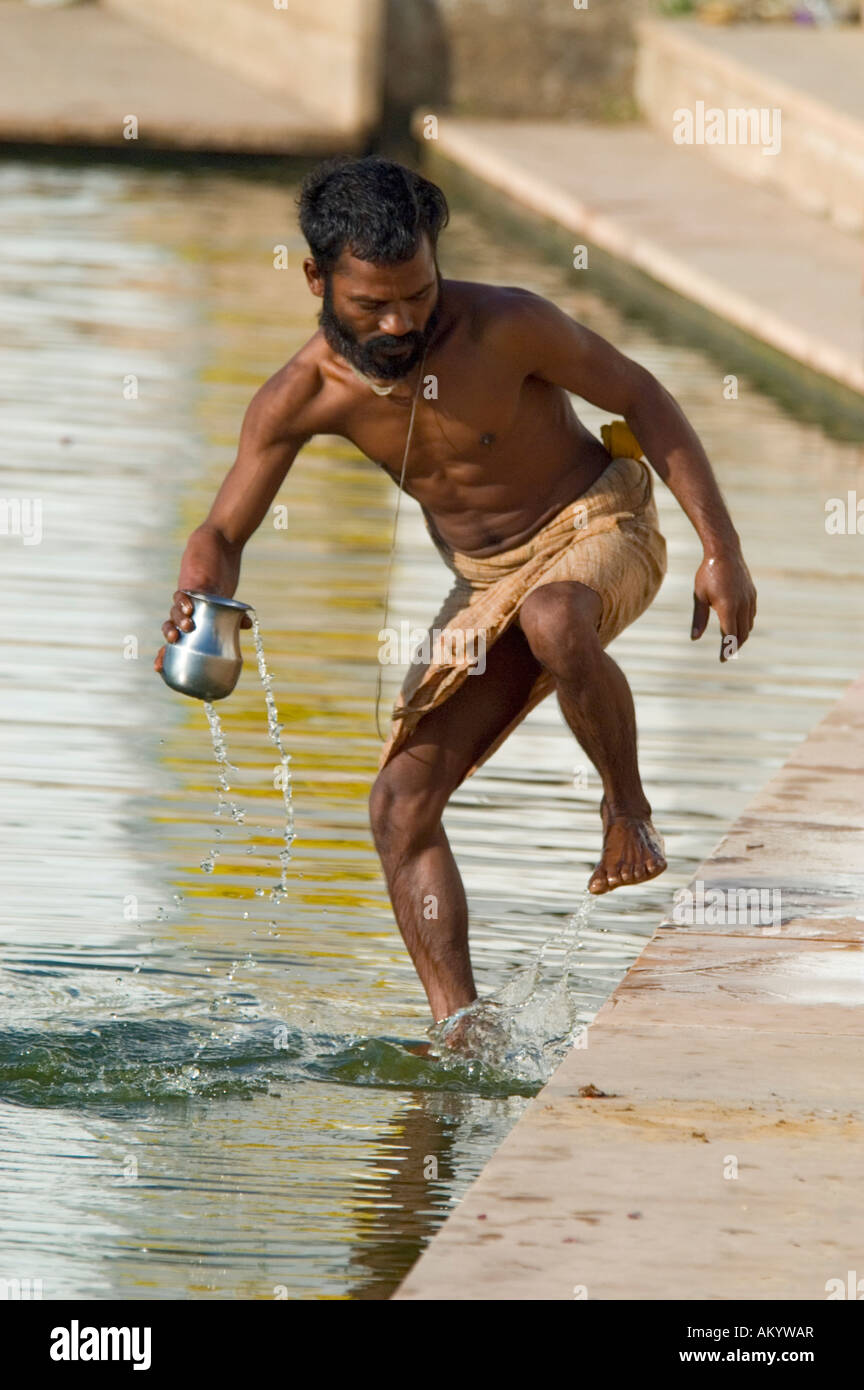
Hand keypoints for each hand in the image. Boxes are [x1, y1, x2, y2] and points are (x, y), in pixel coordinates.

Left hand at [153, 526, 250, 674]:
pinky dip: (185, 602)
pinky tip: (189, 607)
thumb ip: (234, 614)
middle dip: (168, 640)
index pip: (176, 639)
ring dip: (177, 621)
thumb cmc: (223, 572)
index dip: (166, 654)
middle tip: (171, 645)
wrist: (221, 544)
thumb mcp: (228, 597)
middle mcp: (185, 608)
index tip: (159, 669)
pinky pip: (183, 594)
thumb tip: (246, 626)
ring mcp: (187, 596)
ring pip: (174, 613)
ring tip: (186, 626)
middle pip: (170, 629)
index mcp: (192, 616)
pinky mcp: (191, 582)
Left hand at [691, 550, 755, 661]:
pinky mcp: (752, 594)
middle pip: (741, 634)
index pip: (729, 636)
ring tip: (731, 643)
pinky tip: (738, 626)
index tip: (722, 659)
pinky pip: (751, 615)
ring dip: (741, 636)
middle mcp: (742, 605)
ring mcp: (749, 599)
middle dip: (734, 646)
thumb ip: (699, 618)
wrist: (724, 552)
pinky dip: (746, 624)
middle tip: (727, 654)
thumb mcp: (699, 596)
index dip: (726, 650)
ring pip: (748, 625)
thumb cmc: (707, 574)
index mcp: (728, 607)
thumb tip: (694, 638)